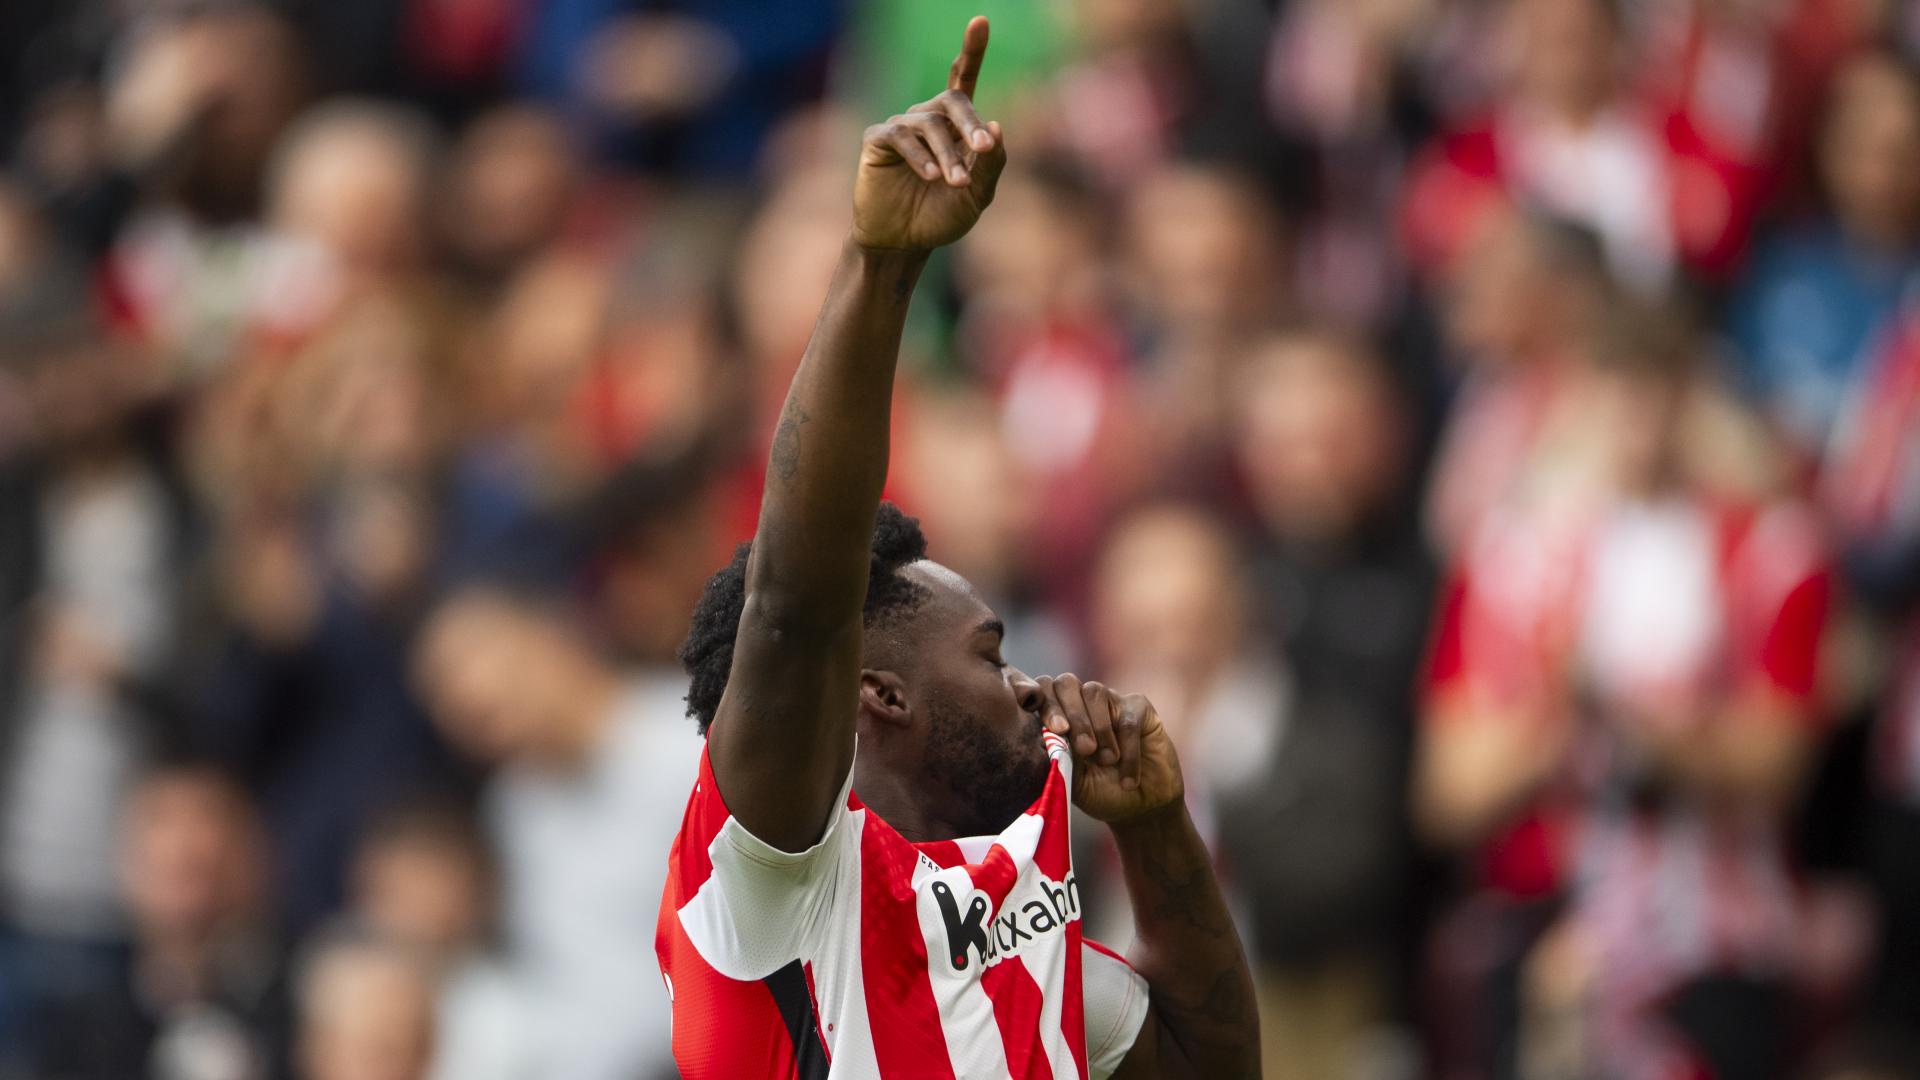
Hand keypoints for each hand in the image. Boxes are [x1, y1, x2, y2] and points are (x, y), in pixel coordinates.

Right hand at [852, 17, 1006, 252]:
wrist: (904, 243)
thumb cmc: (940, 217)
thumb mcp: (976, 195)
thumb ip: (991, 164)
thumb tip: (996, 124)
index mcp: (955, 126)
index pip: (963, 80)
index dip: (971, 50)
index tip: (981, 21)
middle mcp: (927, 118)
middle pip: (952, 99)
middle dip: (970, 122)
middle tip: (984, 147)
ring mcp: (901, 126)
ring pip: (931, 124)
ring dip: (948, 154)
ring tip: (954, 183)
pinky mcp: (878, 141)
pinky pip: (901, 136)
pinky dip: (920, 156)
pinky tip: (930, 177)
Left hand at [1036, 675, 1184, 822]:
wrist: (1140, 806)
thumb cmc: (1101, 791)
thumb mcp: (1073, 781)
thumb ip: (1058, 759)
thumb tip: (1046, 741)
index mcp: (1058, 716)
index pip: (1042, 690)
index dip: (1045, 703)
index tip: (1056, 730)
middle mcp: (1081, 703)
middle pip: (1066, 683)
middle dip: (1072, 714)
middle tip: (1084, 749)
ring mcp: (1110, 701)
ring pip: (1095, 692)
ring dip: (1099, 729)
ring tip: (1107, 761)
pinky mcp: (1139, 707)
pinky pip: (1127, 717)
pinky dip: (1127, 750)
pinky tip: (1127, 780)